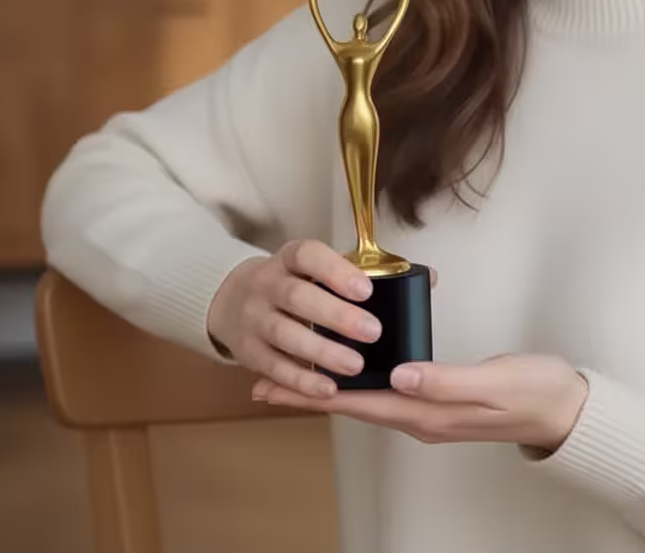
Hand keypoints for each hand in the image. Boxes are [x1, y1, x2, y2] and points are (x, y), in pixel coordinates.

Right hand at [206, 239, 383, 399]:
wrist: (231, 300)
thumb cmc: (290, 283)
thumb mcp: (311, 267)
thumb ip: (350, 275)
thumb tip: (413, 284)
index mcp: (288, 258)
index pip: (307, 256)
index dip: (336, 271)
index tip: (366, 290)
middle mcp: (266, 284)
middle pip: (298, 297)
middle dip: (337, 316)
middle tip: (373, 331)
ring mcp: (253, 318)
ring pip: (285, 334)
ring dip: (322, 352)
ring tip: (355, 365)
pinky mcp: (248, 352)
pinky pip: (274, 367)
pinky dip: (301, 381)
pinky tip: (328, 388)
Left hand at [251, 352, 589, 452]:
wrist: (565, 408)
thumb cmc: (533, 391)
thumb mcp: (492, 381)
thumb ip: (445, 380)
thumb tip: (398, 376)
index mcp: (429, 412)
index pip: (360, 404)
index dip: (315, 394)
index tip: (275, 386)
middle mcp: (424, 416)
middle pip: (355, 404)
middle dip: (310, 393)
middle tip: (265, 382)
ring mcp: (433, 409)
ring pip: (369, 399)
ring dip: (332, 387)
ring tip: (298, 373)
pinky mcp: (443, 397)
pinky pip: (389, 391)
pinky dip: (363, 380)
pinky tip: (358, 367)